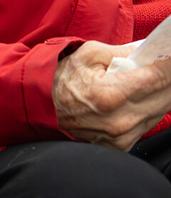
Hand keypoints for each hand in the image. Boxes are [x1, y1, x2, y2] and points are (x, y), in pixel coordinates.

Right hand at [53, 41, 170, 149]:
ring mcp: (121, 137)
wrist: (39, 108)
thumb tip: (153, 52)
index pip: (160, 76)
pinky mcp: (121, 145)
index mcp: (110, 94)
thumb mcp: (89, 53)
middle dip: (170, 77)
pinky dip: (150, 108)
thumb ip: (125, 52)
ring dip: (164, 92)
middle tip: (169, 65)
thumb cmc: (61, 78)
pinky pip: (148, 123)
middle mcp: (119, 121)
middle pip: (167, 95)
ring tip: (159, 78)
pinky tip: (143, 96)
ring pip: (161, 110)